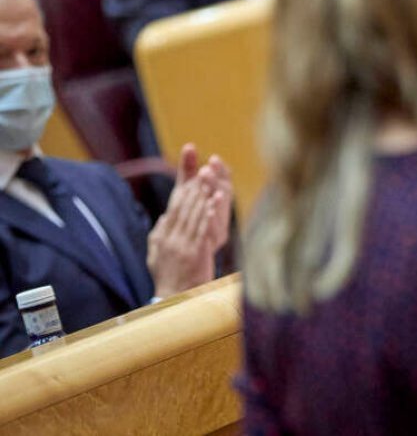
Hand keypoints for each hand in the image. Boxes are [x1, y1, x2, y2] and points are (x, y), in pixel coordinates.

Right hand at [146, 144, 230, 298]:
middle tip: (205, 164)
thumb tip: (165, 217)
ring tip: (210, 175)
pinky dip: (209, 214)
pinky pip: (202, 230)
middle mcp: (170, 236)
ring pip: (193, 214)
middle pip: (184, 203)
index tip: (192, 158)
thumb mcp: (157, 253)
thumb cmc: (166, 278)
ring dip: (202, 193)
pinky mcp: (193, 254)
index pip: (175, 200)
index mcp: (163, 233)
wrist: (169, 302)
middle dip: (195, 182)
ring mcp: (181, 245)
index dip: (184, 178)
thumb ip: (161, 233)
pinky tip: (215, 201)